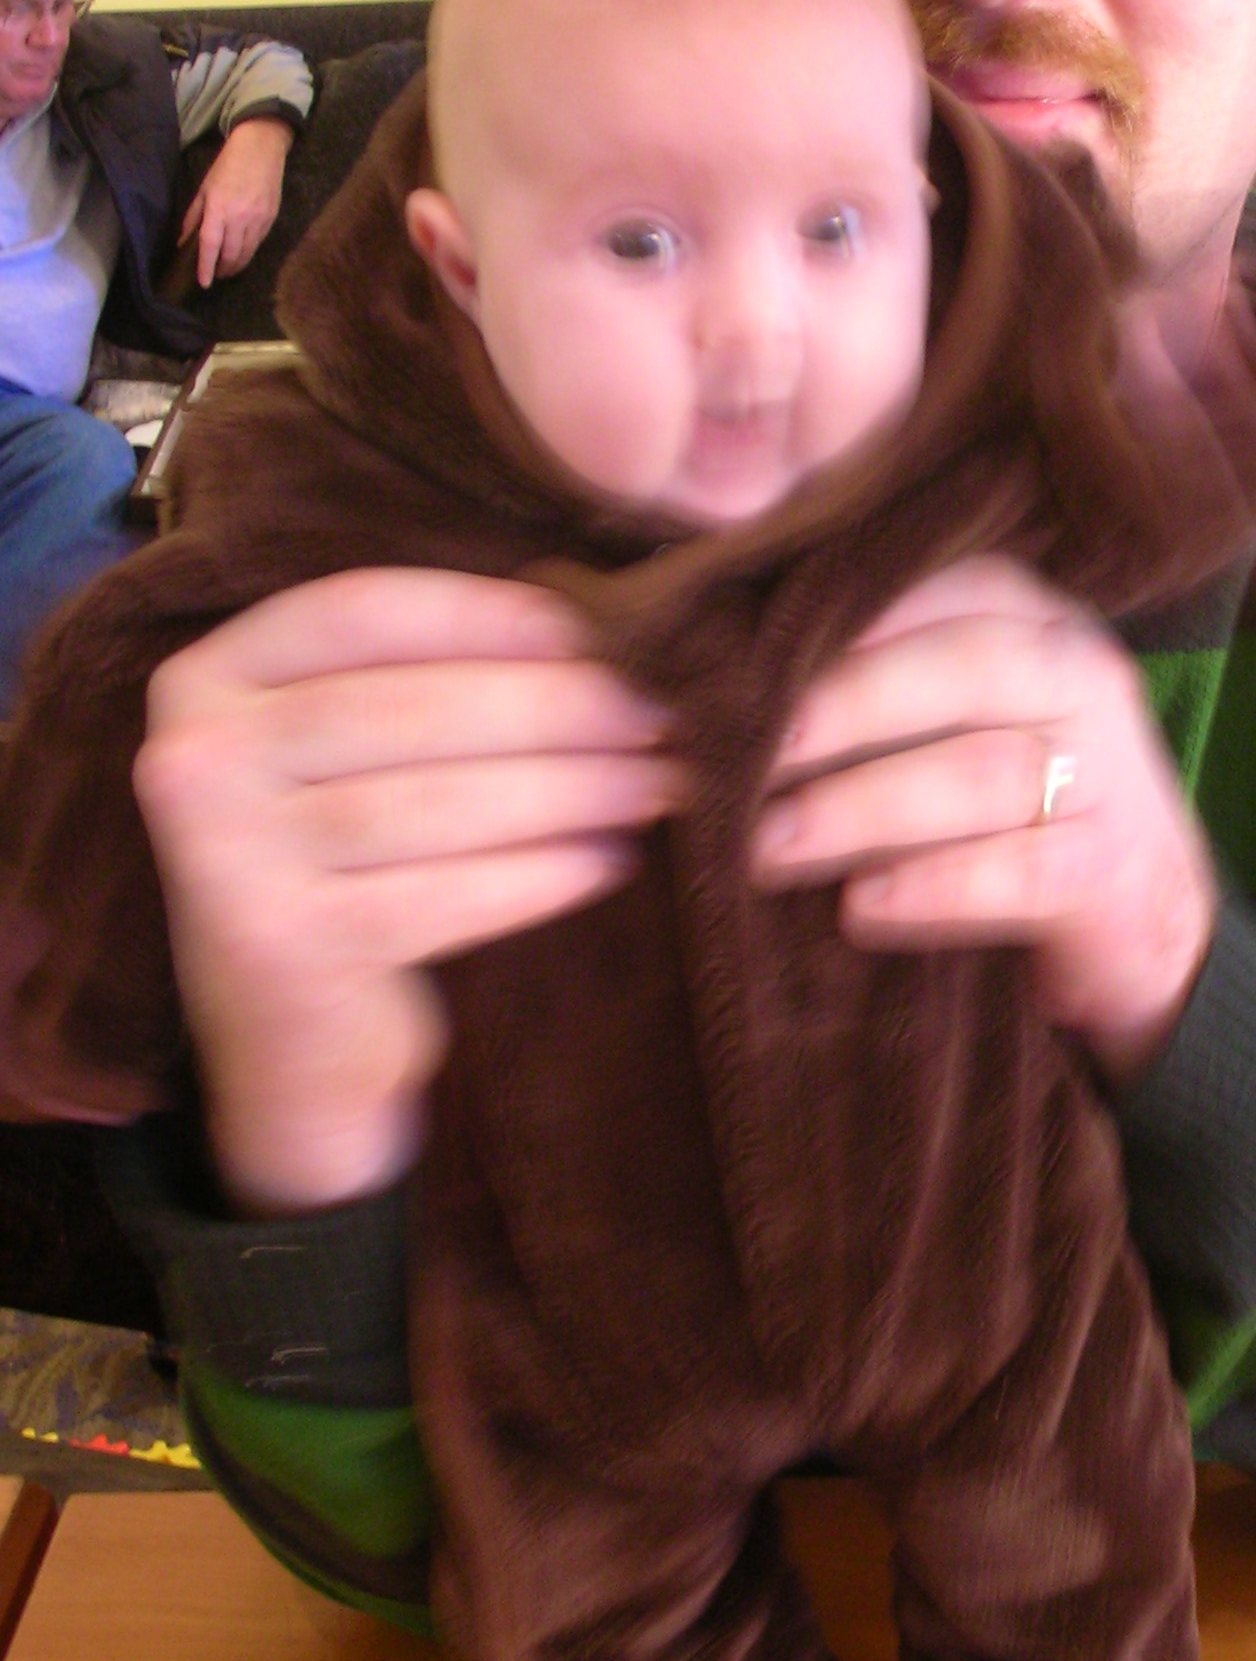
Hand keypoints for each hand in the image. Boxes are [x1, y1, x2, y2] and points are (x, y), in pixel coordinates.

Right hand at [131, 570, 680, 1214]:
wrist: (298, 1047)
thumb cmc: (352, 865)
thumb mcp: (355, 754)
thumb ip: (427, 675)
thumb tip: (598, 617)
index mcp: (207, 677)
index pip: (361, 613)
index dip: (486, 614)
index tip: (597, 628)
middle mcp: (191, 758)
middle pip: (408, 709)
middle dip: (555, 708)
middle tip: (659, 715)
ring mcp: (222, 858)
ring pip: (432, 803)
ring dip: (567, 791)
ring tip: (656, 785)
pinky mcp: (276, 948)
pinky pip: (437, 897)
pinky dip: (536, 876)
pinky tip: (608, 861)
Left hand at [179, 115, 293, 284]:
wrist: (261, 149)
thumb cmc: (227, 165)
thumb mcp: (204, 188)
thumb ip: (194, 216)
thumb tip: (184, 241)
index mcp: (218, 208)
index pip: (210, 245)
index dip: (205, 267)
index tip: (203, 282)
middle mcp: (239, 217)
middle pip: (231, 255)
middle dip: (222, 269)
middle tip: (214, 275)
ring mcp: (258, 220)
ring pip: (247, 253)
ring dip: (236, 265)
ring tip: (227, 269)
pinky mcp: (271, 219)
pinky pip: (258, 243)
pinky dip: (248, 253)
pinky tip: (242, 253)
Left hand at [751, 557, 1215, 1083]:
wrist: (1142, 925)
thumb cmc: (1003, 812)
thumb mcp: (946, 729)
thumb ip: (862, 692)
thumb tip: (696, 695)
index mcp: (1031, 622)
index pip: (935, 591)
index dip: (827, 627)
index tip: (725, 669)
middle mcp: (1081, 679)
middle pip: (960, 668)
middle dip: (836, 713)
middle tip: (731, 760)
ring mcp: (1110, 775)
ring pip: (981, 772)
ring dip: (860, 809)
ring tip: (766, 847)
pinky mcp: (1116, 874)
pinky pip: (1022, 872)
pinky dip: (935, 890)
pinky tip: (861, 908)